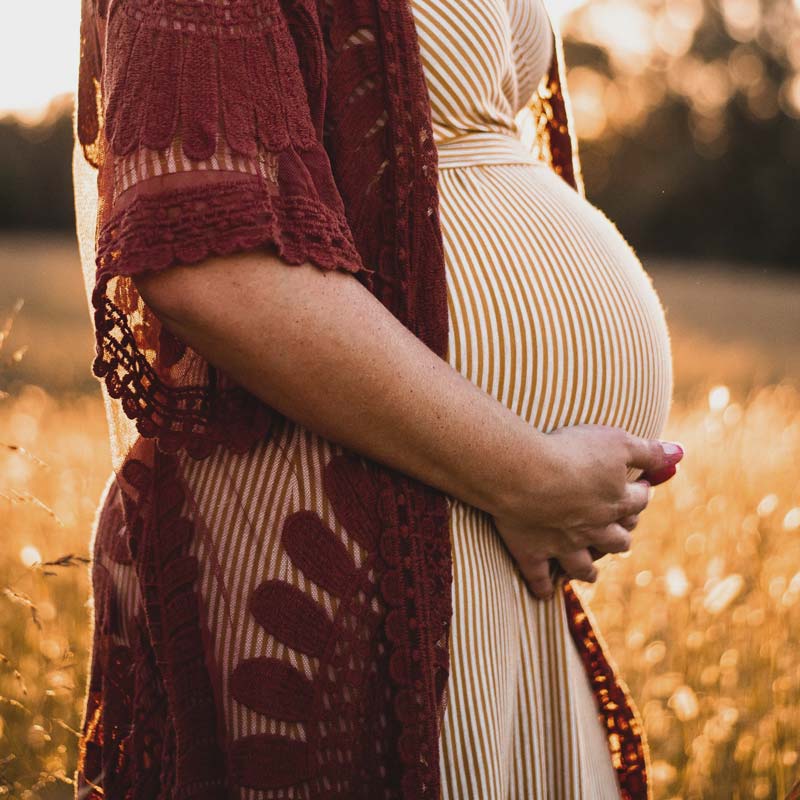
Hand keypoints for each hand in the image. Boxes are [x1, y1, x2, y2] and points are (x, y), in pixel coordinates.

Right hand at [490, 424, 683, 598]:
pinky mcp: (531, 550)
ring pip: (583, 565)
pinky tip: (544, 593)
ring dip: (589, 569)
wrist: (524, 473)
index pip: (638, 501)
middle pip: (616, 541)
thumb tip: (679, 454)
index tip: (641, 487)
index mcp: (616, 502)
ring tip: (591, 571)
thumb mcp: (617, 442)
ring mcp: (562, 544)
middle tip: (619, 530)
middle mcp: (594, 529)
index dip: (642, 494)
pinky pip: (539, 576)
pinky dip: (542, 586)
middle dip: (621, 537)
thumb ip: (648, 451)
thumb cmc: (571, 452)